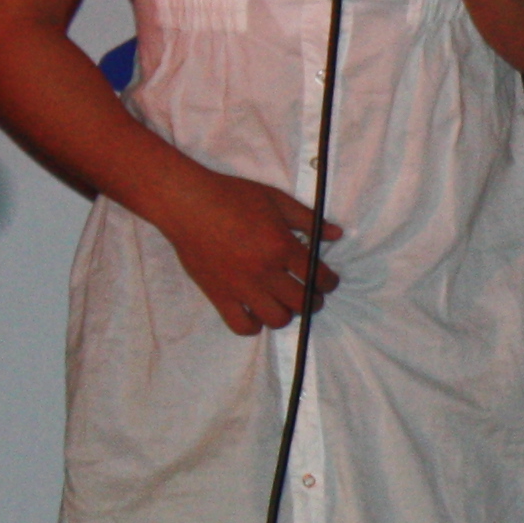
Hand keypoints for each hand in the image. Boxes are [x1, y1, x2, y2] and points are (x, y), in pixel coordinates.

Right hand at [152, 164, 342, 333]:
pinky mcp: (219, 296)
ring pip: (276, 319)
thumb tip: (336, 234)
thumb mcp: (276, 200)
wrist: (187, 203)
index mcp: (281, 247)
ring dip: (286, 313)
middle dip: (314, 300)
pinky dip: (254, 325)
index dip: (329, 282)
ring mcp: (241, 287)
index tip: (329, 282)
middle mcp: (264, 272)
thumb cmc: (232, 196)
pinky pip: (242, 326)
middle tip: (311, 294)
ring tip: (284, 302)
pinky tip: (256, 312)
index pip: (317, 276)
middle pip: (302, 303)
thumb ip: (308, 219)